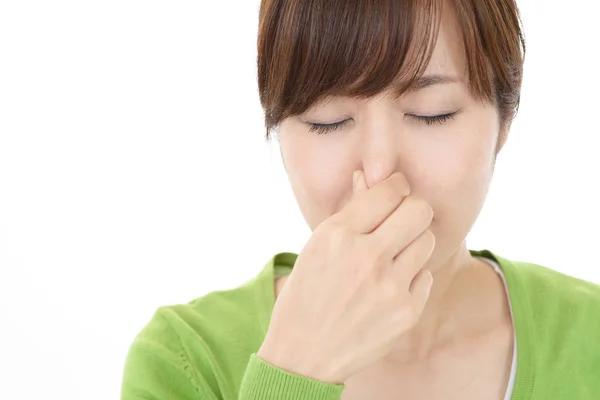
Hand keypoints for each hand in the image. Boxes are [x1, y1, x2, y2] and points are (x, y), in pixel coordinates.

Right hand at [257, 170, 434, 383]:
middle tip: (402, 220)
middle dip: (413, 209)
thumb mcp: (316, 247)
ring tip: (393, 256)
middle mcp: (366, 256)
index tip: (396, 191)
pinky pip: (426, 275)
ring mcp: (389, 287)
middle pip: (419, 210)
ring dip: (413, 243)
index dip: (396, 186)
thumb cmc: (305, 295)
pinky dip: (411, 277)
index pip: (388, 191)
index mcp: (337, 235)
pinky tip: (389, 288)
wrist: (303, 355)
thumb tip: (367, 177)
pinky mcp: (406, 312)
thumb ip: (349, 213)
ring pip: (428, 240)